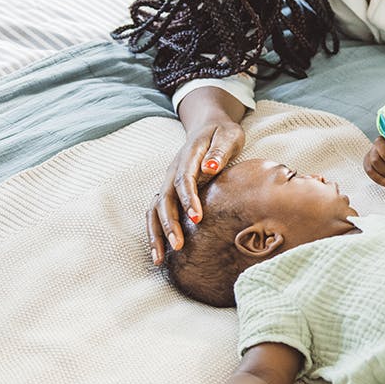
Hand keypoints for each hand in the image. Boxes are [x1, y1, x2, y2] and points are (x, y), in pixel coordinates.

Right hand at [148, 120, 244, 264]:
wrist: (209, 125)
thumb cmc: (223, 133)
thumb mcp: (229, 135)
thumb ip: (220, 150)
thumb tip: (210, 167)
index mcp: (188, 156)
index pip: (185, 179)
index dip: (188, 199)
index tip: (197, 219)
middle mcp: (173, 171)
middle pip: (165, 199)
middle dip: (169, 224)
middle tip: (178, 246)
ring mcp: (168, 181)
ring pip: (155, 209)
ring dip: (156, 233)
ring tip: (160, 258)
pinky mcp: (170, 191)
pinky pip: (157, 213)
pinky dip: (156, 232)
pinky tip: (160, 252)